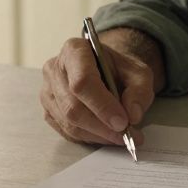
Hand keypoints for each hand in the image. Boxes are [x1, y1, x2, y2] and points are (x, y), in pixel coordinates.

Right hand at [39, 30, 160, 147]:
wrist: (104, 70)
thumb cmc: (118, 69)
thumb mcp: (138, 72)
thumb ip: (140, 90)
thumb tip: (132, 115)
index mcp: (75, 50)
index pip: (82, 81)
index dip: (102, 105)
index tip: (122, 122)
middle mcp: (54, 69)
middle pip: (73, 106)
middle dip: (102, 126)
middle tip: (126, 134)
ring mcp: (47, 91)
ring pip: (69, 122)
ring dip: (97, 135)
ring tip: (120, 136)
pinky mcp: (48, 110)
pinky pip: (66, 131)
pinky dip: (89, 137)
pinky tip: (105, 135)